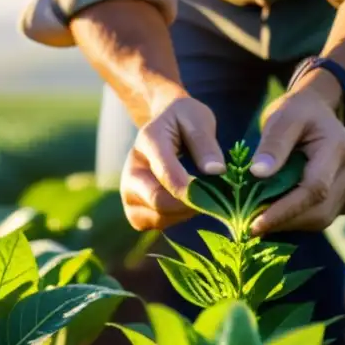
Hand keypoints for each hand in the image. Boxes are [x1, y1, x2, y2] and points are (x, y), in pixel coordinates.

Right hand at [120, 91, 225, 230]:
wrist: (165, 125)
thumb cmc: (185, 120)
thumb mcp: (199, 119)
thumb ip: (205, 144)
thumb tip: (216, 172)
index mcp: (149, 141)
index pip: (166, 173)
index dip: (191, 190)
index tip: (215, 195)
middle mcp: (132, 168)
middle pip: (158, 200)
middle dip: (190, 204)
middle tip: (213, 197)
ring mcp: (129, 190)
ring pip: (158, 216)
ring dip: (184, 213)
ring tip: (199, 196)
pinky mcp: (132, 207)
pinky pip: (153, 224)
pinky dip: (173, 219)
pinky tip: (185, 205)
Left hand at [249, 75, 344, 235]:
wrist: (319, 111)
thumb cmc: (297, 113)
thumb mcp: (282, 118)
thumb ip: (272, 145)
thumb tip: (258, 173)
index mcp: (339, 146)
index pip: (314, 189)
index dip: (284, 211)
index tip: (254, 225)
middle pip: (319, 210)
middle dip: (283, 220)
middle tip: (250, 221)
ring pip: (323, 218)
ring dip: (291, 222)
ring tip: (264, 214)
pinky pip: (328, 217)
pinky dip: (304, 219)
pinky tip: (287, 208)